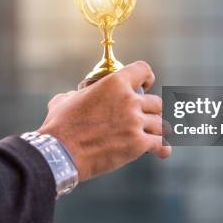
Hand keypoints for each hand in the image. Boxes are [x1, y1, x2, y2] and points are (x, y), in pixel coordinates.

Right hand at [38, 61, 171, 180]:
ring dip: (158, 130)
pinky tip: (161, 152)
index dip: (147, 78)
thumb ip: (78, 94)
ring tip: (155, 136)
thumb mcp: (66, 100)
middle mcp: (129, 100)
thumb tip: (74, 97)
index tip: (146, 86)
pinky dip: (162, 148)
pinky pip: (160, 143)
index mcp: (114, 83)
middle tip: (147, 119)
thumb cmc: (60, 126)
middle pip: (157, 103)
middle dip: (153, 112)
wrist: (60, 152)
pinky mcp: (138, 144)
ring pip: (161, 124)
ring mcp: (135, 122)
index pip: (143, 70)